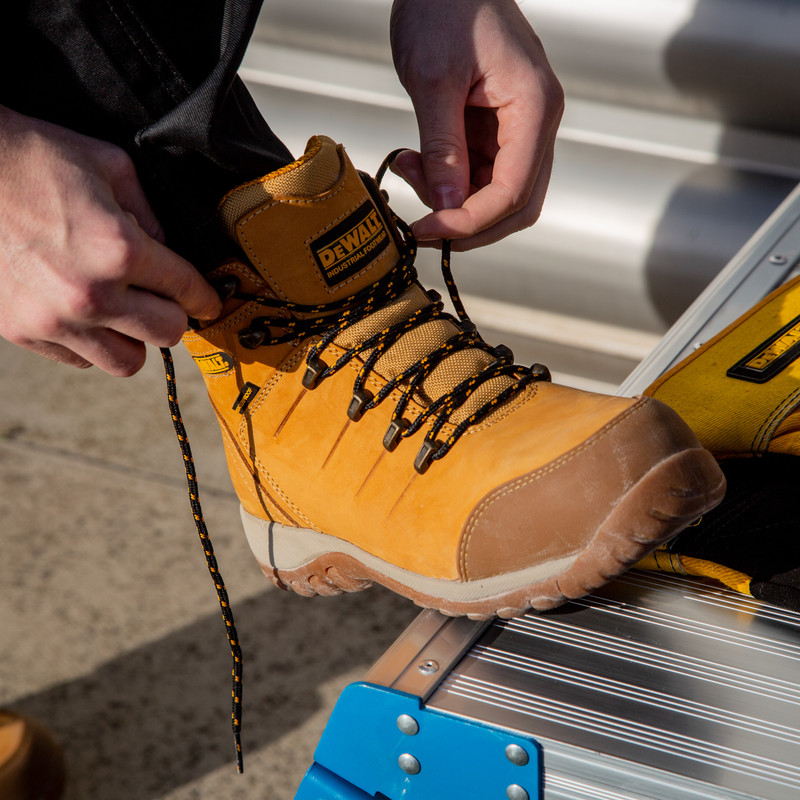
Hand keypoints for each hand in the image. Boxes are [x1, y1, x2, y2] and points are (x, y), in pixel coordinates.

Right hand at [0, 107, 220, 375]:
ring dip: (133, 338)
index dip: (205, 296)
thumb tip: (168, 251)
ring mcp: (54, 319)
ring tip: (123, 312)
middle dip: (172, 315)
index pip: (187, 290)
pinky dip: (91, 342)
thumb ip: (149, 215)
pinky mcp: (23, 331)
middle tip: (162, 300)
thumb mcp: (110, 167)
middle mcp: (91, 294)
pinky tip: (84, 313)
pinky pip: (80, 359)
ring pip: (126, 361)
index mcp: (119, 250)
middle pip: (166, 334)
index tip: (208, 302)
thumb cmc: (35, 158)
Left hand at [390, 0, 563, 249]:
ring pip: (498, 193)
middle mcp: (536, 121)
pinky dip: (449, 180)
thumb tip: (446, 206)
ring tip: (411, 169)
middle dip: (469, 223)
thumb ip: (442, 149)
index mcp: (534, 106)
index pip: (513, 191)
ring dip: (454, 200)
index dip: (470, 221)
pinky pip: (481, 172)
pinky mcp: (498, 127)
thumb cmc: (445, 6)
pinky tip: (419, 162)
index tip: (428, 229)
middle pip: (517, 203)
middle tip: (424, 224)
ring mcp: (519, 126)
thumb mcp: (433, 80)